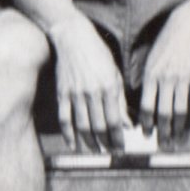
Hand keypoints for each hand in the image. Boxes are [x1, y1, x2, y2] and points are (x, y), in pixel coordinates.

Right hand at [52, 15, 133, 149]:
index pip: (115, 121)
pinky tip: (73, 144)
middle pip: (99, 127)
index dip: (118, 139)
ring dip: (90, 142)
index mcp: (109, 87)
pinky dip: (68, 134)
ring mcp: (75, 94)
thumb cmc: (98, 53)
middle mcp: (92, 93)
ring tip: (96, 151)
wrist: (72, 37)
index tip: (121, 149)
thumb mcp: (115, 73)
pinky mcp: (62, 93)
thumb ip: (121, 100)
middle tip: (110, 153)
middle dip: (106, 143)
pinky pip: (64, 118)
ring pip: (83, 126)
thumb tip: (128, 124)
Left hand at [134, 4, 189, 142]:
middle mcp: (166, 78)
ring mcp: (183, 78)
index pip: (146, 107)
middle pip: (163, 113)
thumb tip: (142, 105)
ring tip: (177, 142)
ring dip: (178, 131)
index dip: (146, 125)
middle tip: (163, 146)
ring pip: (180, 112)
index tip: (147, 136)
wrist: (187, 25)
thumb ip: (146, 81)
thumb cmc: (165, 44)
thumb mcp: (150, 59)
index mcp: (150, 75)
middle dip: (162, 133)